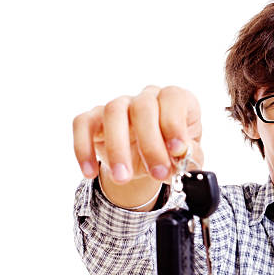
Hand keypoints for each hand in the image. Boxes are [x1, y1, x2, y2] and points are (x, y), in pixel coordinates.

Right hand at [73, 85, 202, 208]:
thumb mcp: (189, 157)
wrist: (150, 164)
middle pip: (144, 107)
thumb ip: (190, 155)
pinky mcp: (95, 117)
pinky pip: (83, 124)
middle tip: (157, 173)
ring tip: (123, 177)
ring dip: (117, 148)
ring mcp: (121, 105)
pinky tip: (90, 172)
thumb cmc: (173, 154)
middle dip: (150, 144)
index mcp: (176, 101)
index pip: (174, 98)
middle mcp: (148, 97)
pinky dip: (84, 148)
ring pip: (113, 112)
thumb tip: (181, 155)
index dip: (175, 123)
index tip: (177, 150)